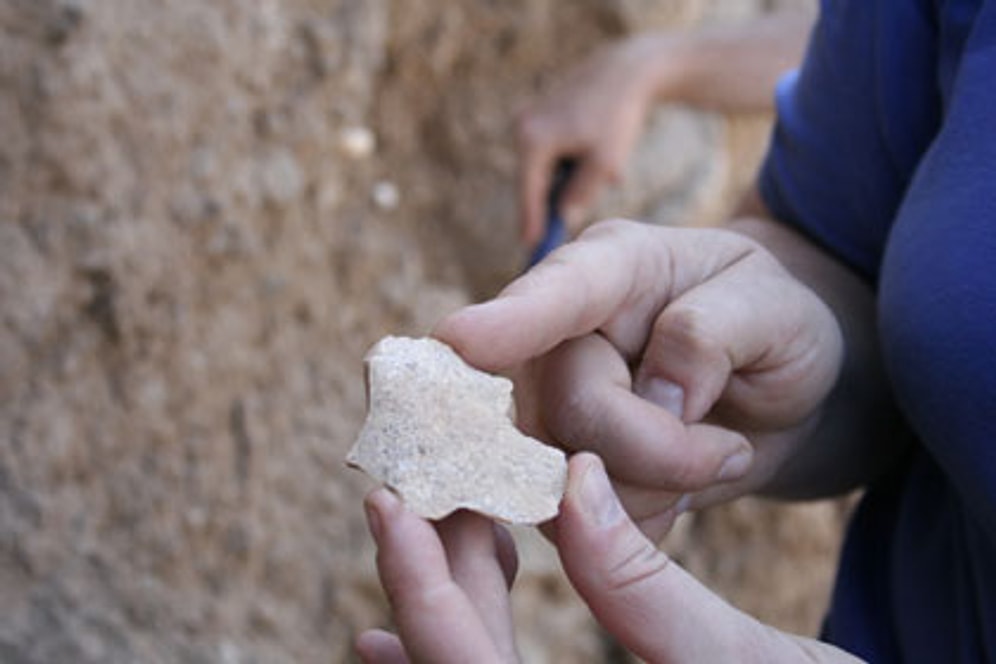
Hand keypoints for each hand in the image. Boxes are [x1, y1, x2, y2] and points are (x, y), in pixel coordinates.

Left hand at [357, 454, 860, 662]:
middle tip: (435, 481)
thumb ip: (645, 586)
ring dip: (452, 593)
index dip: (417, 585)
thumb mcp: (746, 660)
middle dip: (432, 572)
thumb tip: (573, 481)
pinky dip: (467, 632)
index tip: (390, 502)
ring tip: (461, 513)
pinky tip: (470, 583)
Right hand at [436, 220, 842, 539]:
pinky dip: (645, 518)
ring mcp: (551, 408)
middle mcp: (563, 337)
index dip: (507, 321)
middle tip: (730, 448)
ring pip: (565, 477)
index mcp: (612, 269)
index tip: (456, 341)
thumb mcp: (776, 308)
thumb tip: (655, 399)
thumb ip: (711, 334)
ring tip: (712, 453)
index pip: (555, 293)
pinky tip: (679, 484)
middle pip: (567, 407)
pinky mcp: (557, 473)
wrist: (782, 387)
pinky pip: (582, 524)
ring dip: (658, 486)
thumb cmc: (773, 323)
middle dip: (660, 447)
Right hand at [516, 36, 662, 245]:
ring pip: (542, 167)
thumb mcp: (604, 164)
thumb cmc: (616, 117)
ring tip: (601, 169)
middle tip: (553, 235)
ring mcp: (527, 119)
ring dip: (565, 178)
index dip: (531, 222)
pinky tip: (593, 150)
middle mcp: (522, 127)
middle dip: (550, 201)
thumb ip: (580, 195)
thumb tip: (563, 218)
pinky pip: (547, 152)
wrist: (623, 70)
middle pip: (531, 180)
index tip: (531, 246)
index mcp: (534, 140)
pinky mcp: (536, 115)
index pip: (528, 192)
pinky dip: (566, 162)